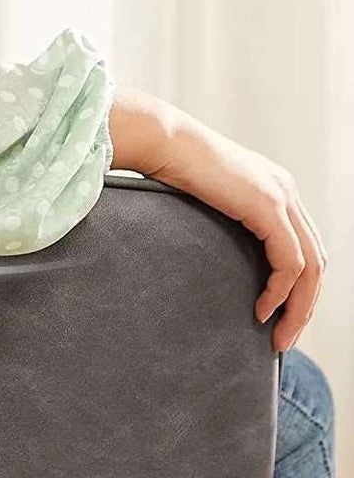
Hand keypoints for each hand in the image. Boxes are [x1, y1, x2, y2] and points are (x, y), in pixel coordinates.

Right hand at [109, 87, 325, 351]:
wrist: (160, 140)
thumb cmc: (166, 166)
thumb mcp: (204, 196)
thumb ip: (221, 217)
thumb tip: (211, 250)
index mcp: (274, 189)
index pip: (304, 247)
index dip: (298, 288)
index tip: (277, 317)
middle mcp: (286, 191)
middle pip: (316, 261)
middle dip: (304, 305)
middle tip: (284, 337)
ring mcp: (281, 197)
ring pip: (311, 266)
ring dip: (299, 306)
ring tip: (278, 333)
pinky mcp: (268, 207)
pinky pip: (290, 262)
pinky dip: (281, 291)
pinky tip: (263, 309)